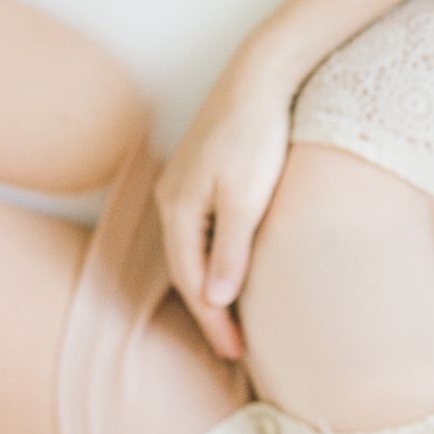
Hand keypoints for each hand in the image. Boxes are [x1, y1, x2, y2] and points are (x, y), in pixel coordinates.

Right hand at [154, 58, 295, 360]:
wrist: (261, 80)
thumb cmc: (257, 136)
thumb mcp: (248, 198)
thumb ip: (232, 248)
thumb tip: (216, 298)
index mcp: (179, 210)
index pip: (193, 282)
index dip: (215, 321)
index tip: (237, 353)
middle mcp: (173, 201)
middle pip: (188, 271)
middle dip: (211, 313)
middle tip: (237, 350)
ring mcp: (184, 188)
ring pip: (194, 253)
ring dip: (212, 288)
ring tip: (235, 321)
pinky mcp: (203, 178)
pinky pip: (203, 234)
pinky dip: (216, 261)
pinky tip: (233, 272)